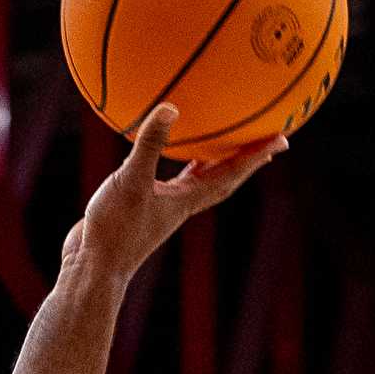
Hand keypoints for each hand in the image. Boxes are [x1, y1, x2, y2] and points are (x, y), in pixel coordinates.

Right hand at [61, 106, 285, 281]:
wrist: (93, 266)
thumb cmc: (115, 229)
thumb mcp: (131, 181)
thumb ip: (150, 144)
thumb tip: (170, 107)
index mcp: (188, 199)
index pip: (231, 174)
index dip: (256, 156)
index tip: (281, 140)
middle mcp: (183, 203)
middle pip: (225, 177)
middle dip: (248, 159)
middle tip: (269, 140)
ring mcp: (165, 205)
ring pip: (200, 178)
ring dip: (218, 160)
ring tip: (230, 140)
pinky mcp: (144, 205)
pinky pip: (172, 177)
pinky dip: (178, 161)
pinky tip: (166, 146)